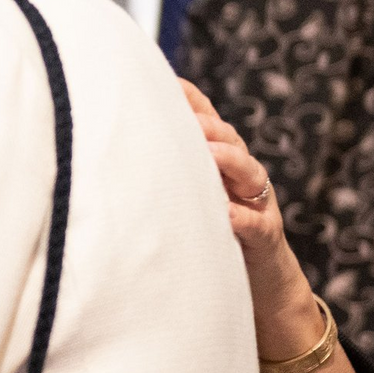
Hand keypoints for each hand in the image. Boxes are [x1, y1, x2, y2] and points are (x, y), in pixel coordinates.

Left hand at [179, 80, 322, 360]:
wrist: (261, 292)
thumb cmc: (210, 241)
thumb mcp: (187, 203)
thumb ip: (162, 176)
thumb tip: (106, 152)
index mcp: (220, 164)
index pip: (208, 122)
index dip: (190, 100)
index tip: (165, 80)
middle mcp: (241, 179)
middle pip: (229, 140)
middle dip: (208, 125)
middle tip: (184, 116)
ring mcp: (257, 207)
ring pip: (251, 174)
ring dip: (229, 160)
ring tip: (209, 153)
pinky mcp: (266, 240)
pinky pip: (257, 226)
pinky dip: (242, 218)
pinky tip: (226, 215)